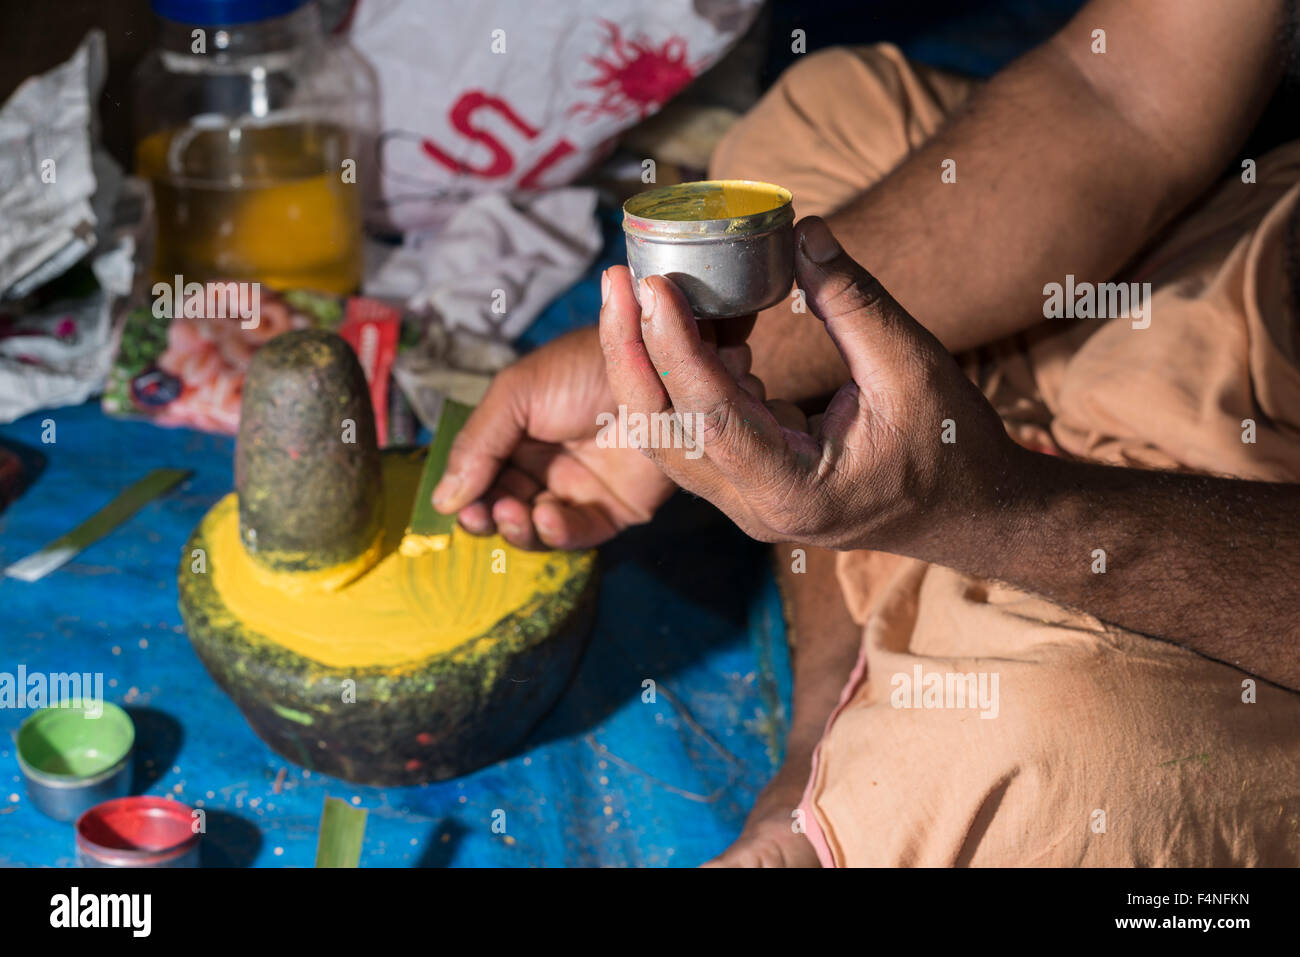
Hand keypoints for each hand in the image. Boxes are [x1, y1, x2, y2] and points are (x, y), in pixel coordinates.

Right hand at [428, 326, 675, 548]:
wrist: (651, 368)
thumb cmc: (582, 368)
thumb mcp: (516, 395)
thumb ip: (477, 445)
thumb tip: (441, 501)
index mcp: (516, 439)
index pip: (480, 480)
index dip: (466, 498)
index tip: (457, 506)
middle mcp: (545, 468)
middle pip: (503, 510)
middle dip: (488, 518)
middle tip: (483, 513)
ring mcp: (579, 491)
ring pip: (536, 531)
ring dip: (518, 529)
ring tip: (512, 511)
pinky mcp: (613, 509)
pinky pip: (578, 534)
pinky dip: (557, 532)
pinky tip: (545, 515)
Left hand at [598, 216, 1025, 555]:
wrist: (972, 512)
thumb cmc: (954, 446)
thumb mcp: (913, 365)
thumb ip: (853, 301)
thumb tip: (802, 230)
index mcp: (794, 491)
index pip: (711, 417)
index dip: (675, 348)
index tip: (652, 285)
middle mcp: (756, 507)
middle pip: (665, 432)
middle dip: (632, 353)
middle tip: (616, 279)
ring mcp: (746, 502)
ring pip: (668, 436)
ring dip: (647, 364)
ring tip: (637, 292)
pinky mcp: (747, 484)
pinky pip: (693, 432)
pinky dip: (683, 378)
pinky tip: (693, 323)